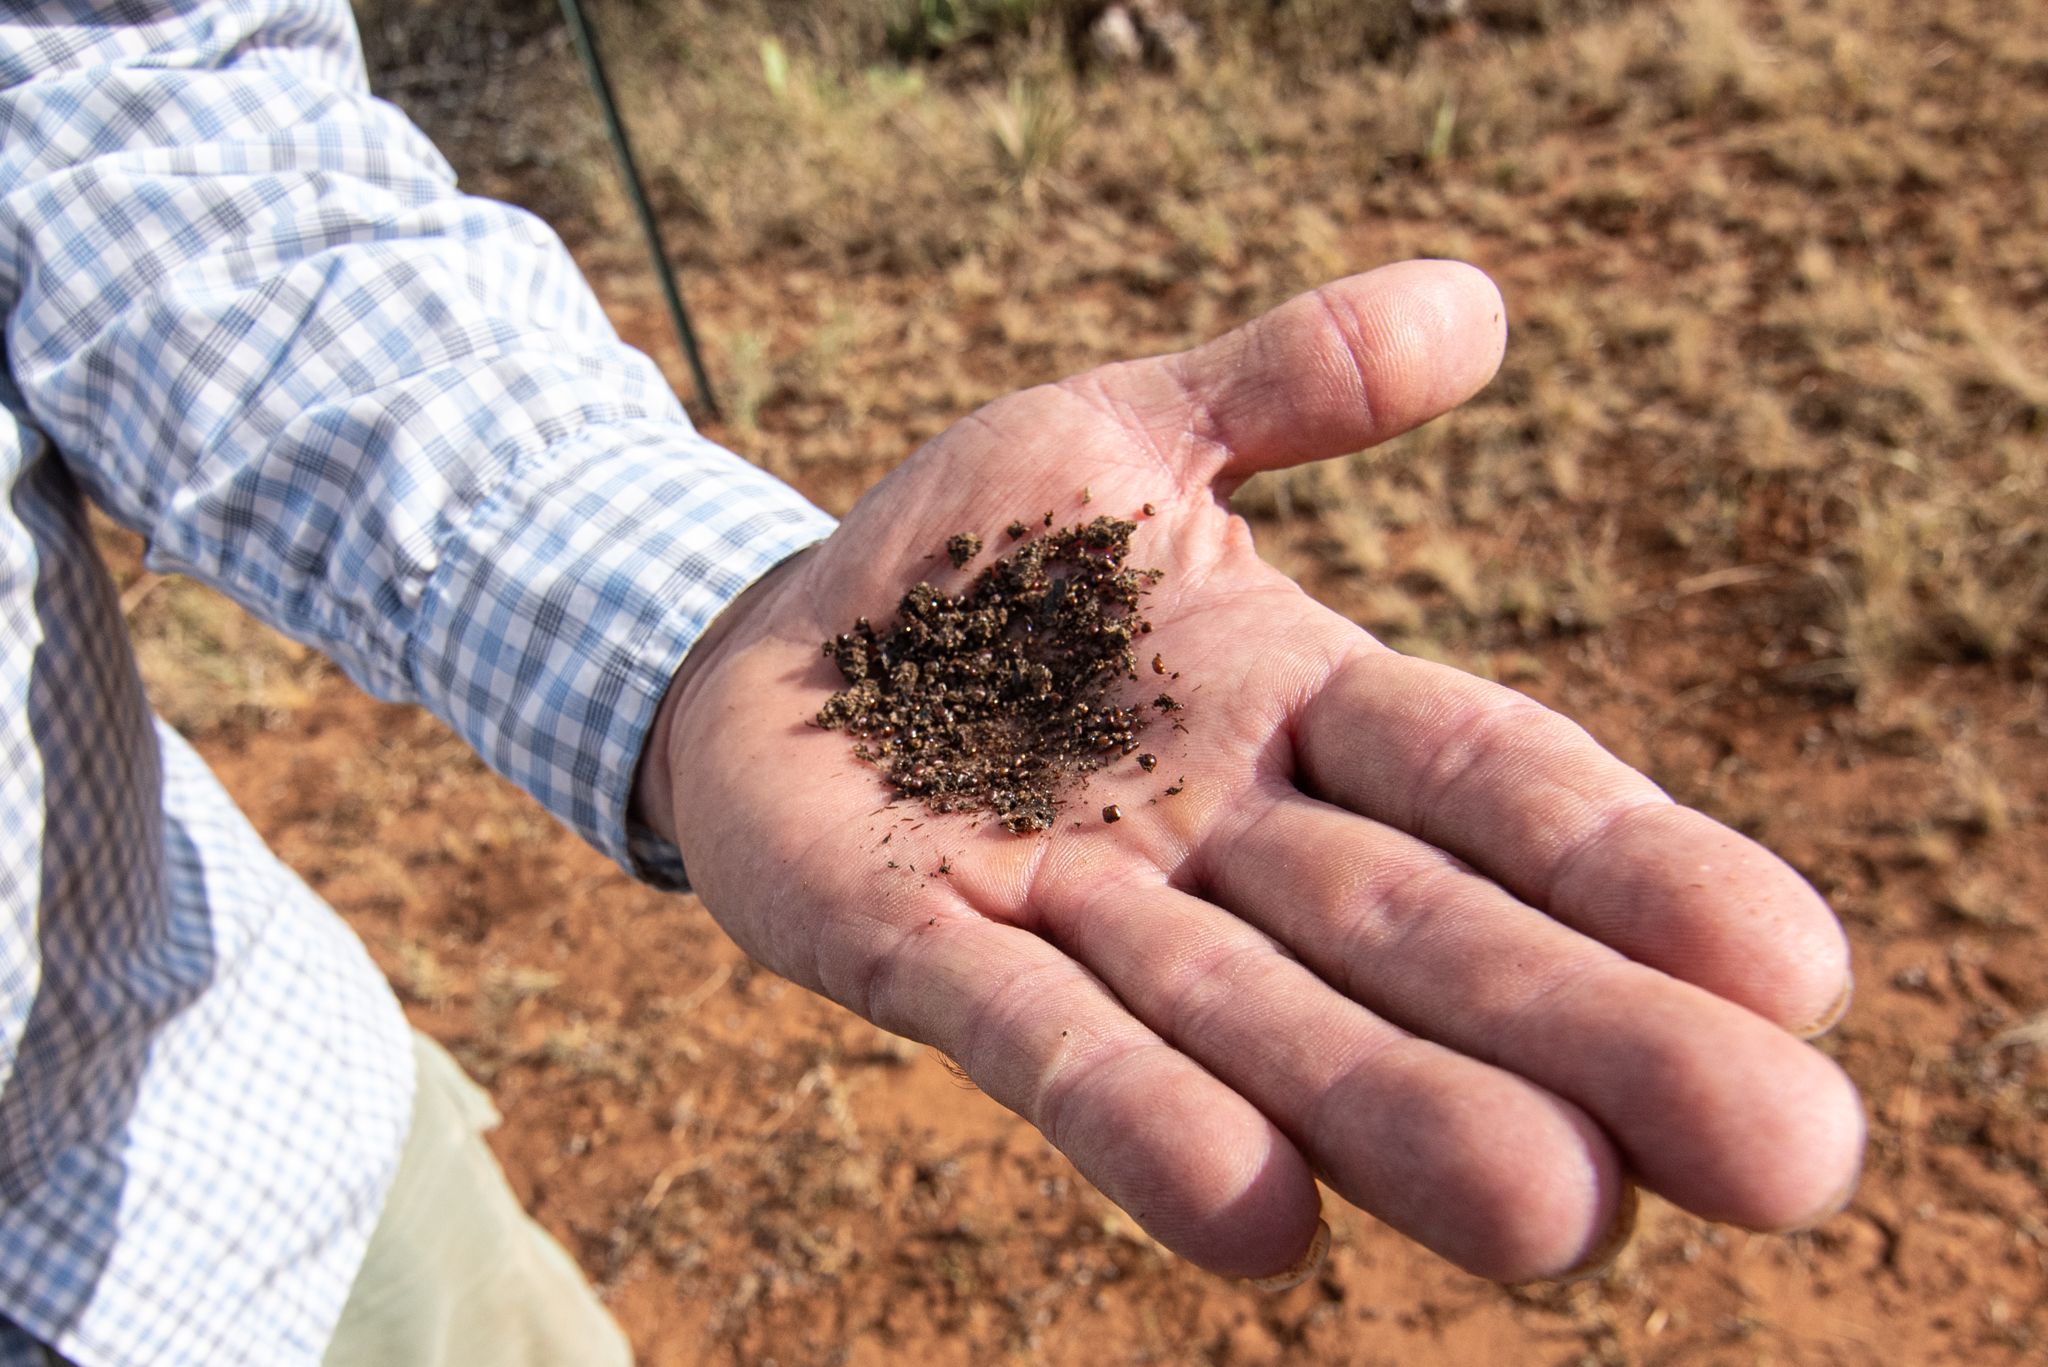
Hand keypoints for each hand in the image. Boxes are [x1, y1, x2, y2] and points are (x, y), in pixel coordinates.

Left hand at [644, 261, 1861, 1283]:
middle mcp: (1219, 831)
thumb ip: (1290, 377)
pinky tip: (1257, 1223)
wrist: (774, 640)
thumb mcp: (1126, 429)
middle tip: (1784, 1154)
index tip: (1794, 966)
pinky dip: (1141, 1121)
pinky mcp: (919, 951)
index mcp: (1296, 700)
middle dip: (1585, 1033)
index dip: (1634, 866)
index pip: (1492, 781)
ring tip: (1558, 1212)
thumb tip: (1478, 306)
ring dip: (1398, 1111)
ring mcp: (1075, 908)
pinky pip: (1042, 1044)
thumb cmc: (974, 555)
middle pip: (1423, 933)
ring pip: (1262, 1019)